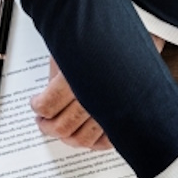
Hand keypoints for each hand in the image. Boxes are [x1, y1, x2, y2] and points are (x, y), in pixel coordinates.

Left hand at [31, 35, 164, 150]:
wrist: (142, 34)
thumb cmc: (106, 38)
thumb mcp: (72, 50)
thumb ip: (59, 75)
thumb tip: (47, 95)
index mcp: (77, 79)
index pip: (48, 106)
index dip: (38, 107)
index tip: (36, 104)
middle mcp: (95, 100)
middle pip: (63, 127)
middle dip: (48, 127)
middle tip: (43, 122)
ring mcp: (111, 113)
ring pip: (83, 139)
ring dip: (67, 138)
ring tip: (61, 129)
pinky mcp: (124, 120)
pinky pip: (106, 143)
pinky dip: (93, 143)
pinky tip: (85, 135)